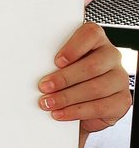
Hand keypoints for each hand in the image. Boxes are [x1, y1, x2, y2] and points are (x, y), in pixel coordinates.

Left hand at [38, 21, 132, 145]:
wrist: (79, 107)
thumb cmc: (65, 80)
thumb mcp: (57, 66)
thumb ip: (50, 61)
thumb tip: (27, 67)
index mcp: (95, 41)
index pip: (90, 34)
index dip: (74, 47)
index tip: (56, 61)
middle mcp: (110, 56)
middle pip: (92, 65)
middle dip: (64, 78)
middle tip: (43, 87)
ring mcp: (119, 78)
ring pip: (97, 87)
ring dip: (68, 97)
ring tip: (48, 103)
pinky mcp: (121, 100)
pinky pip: (101, 106)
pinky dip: (77, 112)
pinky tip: (61, 113)